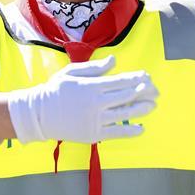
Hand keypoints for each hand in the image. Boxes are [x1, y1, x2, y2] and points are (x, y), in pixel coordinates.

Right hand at [6, 55, 156, 143]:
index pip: (120, 81)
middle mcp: (96, 103)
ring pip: (125, 114)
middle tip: (155, 90)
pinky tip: (141, 128)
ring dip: (142, 109)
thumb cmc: (55, 90)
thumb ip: (95, 68)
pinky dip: (130, 130)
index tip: (146, 76)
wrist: (39, 115)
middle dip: (143, 92)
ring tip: (153, 105)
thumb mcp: (72, 72)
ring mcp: (95, 120)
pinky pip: (117, 133)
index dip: (136, 79)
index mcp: (91, 86)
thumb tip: (114, 61)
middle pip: (126, 96)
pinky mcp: (93, 134)